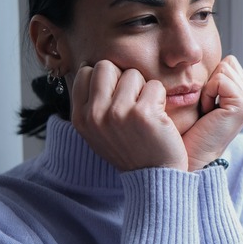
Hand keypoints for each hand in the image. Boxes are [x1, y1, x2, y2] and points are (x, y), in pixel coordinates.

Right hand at [71, 60, 188, 170]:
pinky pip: (155, 85)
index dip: (107, 79)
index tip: (117, 98)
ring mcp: (118, 113)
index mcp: (80, 118)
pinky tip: (158, 119)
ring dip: (144, 90)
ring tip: (146, 113)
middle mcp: (95, 115)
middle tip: (133, 102)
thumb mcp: (98, 131)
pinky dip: (161, 99)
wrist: (155, 178)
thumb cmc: (130, 150)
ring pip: (133, 74)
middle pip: (106, 65)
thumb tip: (88, 67)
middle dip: (123, 78)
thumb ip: (92, 103)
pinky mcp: (143, 114)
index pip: (86, 71)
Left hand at [182, 55, 242, 170]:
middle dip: (211, 82)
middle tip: (206, 109)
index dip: (211, 79)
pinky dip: (209, 93)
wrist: (189, 156)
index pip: (228, 63)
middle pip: (227, 63)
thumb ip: (214, 81)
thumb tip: (214, 60)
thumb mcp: (204, 99)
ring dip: (208, 88)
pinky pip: (220, 80)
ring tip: (207, 111)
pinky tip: (209, 113)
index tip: (205, 104)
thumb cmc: (189, 131)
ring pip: (224, 69)